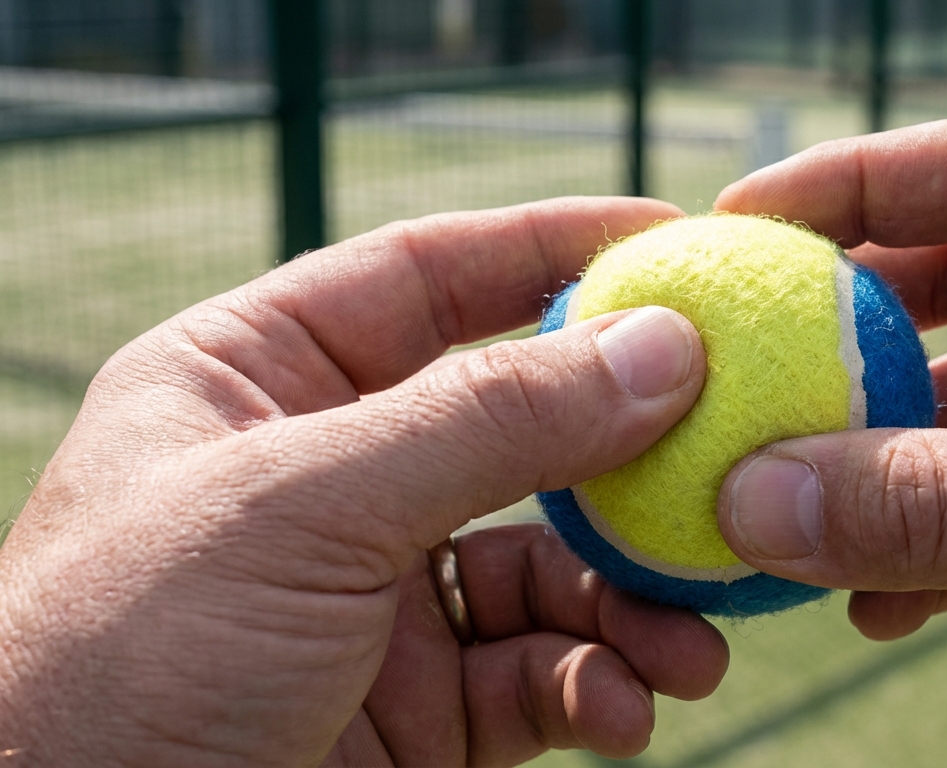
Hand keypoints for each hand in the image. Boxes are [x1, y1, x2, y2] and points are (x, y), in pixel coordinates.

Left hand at [0, 198, 727, 765]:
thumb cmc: (125, 659)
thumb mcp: (303, 506)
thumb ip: (488, 422)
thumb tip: (663, 345)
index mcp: (259, 382)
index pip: (424, 280)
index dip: (548, 249)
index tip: (675, 239)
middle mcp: (331, 479)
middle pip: (520, 427)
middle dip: (630, 451)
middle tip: (732, 452)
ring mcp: (381, 598)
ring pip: (553, 564)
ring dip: (635, 600)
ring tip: (692, 641)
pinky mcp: (421, 710)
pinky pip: (543, 674)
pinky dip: (600, 685)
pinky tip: (627, 707)